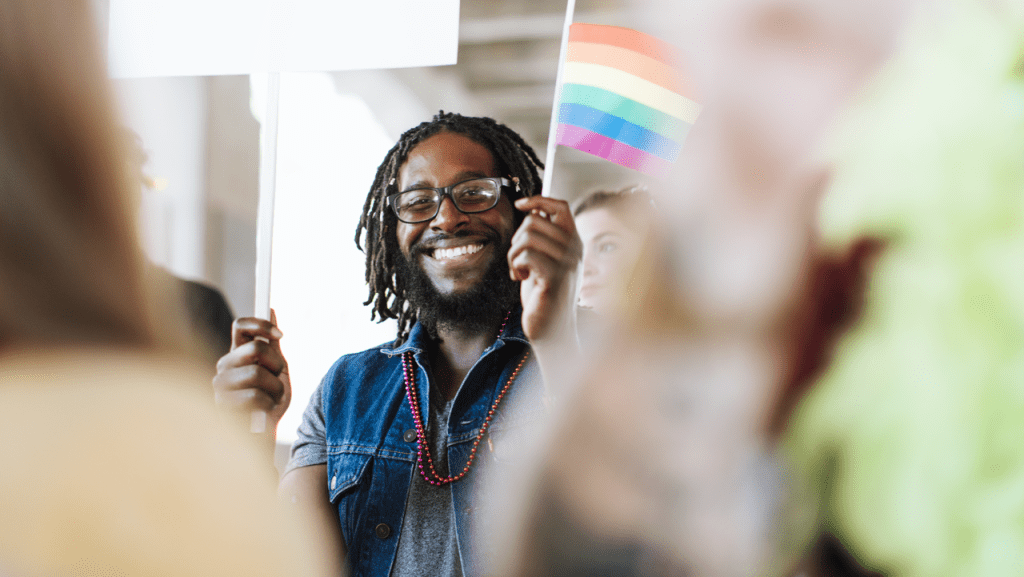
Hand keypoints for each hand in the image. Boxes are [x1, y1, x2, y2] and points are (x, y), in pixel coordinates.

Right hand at [212, 309, 290, 436]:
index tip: (281, 335)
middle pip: (256, 348)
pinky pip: (255, 397)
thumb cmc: (269, 403)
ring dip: (275, 389)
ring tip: (271, 400)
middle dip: (276, 364)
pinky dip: (268, 405)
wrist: (262, 437)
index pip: (241, 325)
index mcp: (236, 354)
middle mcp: (224, 365)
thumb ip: (272, 345)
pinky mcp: (221, 405)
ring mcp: (220, 385)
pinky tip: (263, 412)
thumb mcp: (276, 371)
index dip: (262, 324)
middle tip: (277, 379)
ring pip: (258, 374)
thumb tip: (271, 309)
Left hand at [508, 196, 581, 341]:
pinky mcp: (554, 278)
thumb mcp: (546, 260)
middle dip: (517, 238)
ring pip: (527, 238)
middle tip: (519, 259)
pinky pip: (526, 256)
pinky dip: (516, 266)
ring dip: (514, 254)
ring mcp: (566, 264)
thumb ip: (544, 237)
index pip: (560, 207)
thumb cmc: (545, 294)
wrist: (552, 329)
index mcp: (574, 242)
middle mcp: (574, 250)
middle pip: (535, 221)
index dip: (538, 200)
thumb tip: (533, 210)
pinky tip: (521, 278)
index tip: (520, 204)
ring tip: (520, 270)